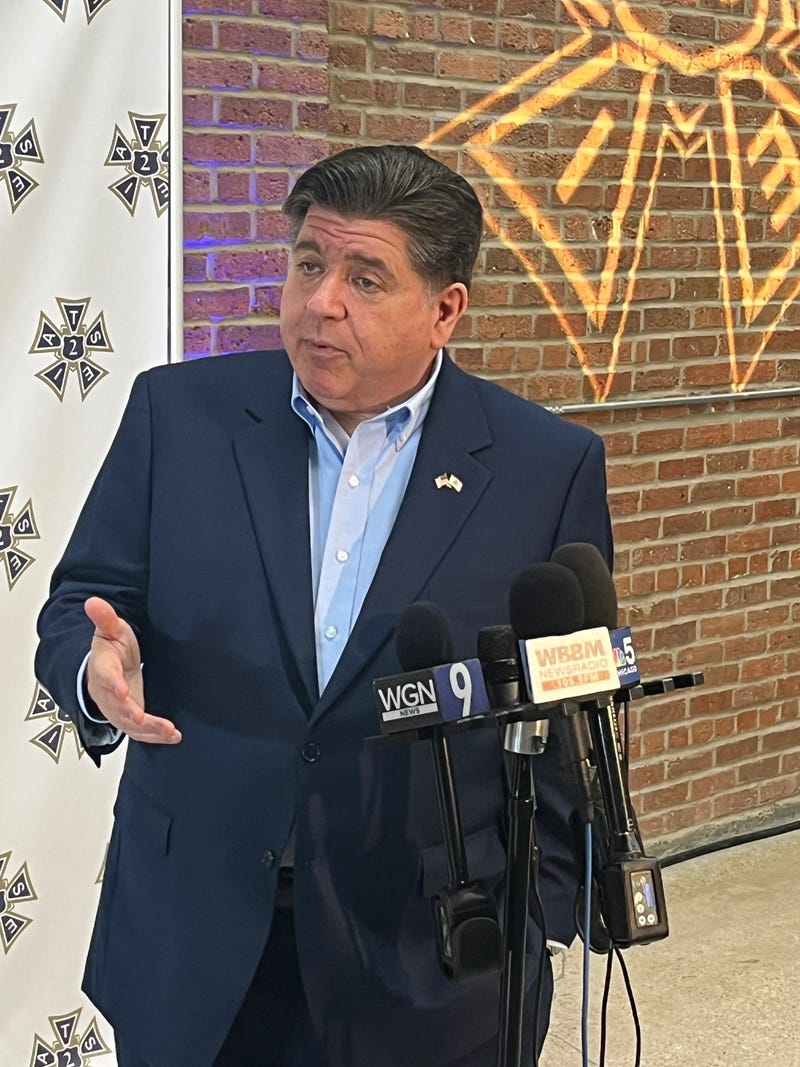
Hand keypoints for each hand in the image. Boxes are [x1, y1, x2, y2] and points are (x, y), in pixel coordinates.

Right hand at [84, 596, 181, 743]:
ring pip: (128, 724)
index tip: (121, 690)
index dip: (112, 684)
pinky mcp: (130, 718)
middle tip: (142, 717)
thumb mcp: (111, 631)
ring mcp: (118, 709)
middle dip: (129, 712)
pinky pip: (139, 731)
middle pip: (115, 706)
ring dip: (147, 729)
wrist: (107, 668)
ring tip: (167, 731)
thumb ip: (105, 618)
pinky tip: (172, 736)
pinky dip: (154, 736)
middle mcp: (107, 693)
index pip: (104, 676)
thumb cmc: (111, 649)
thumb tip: (93, 602)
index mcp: (102, 668)